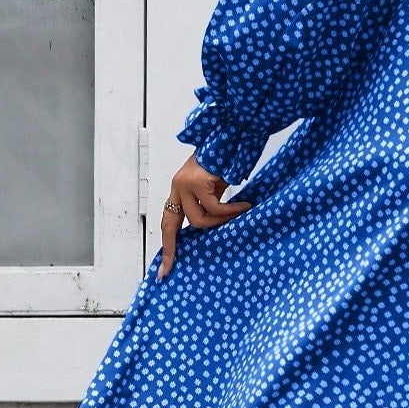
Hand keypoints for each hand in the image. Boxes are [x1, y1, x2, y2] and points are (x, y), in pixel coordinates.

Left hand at [157, 155, 251, 278]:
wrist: (231, 139)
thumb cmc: (226, 162)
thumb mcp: (214, 188)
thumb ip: (209, 204)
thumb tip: (215, 227)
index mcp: (179, 191)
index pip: (168, 222)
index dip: (167, 245)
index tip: (164, 268)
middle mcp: (177, 187)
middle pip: (171, 225)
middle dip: (171, 249)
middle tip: (169, 268)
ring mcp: (184, 184)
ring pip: (197, 220)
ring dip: (219, 221)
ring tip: (239, 215)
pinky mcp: (196, 182)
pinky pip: (214, 208)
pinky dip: (230, 211)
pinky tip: (244, 207)